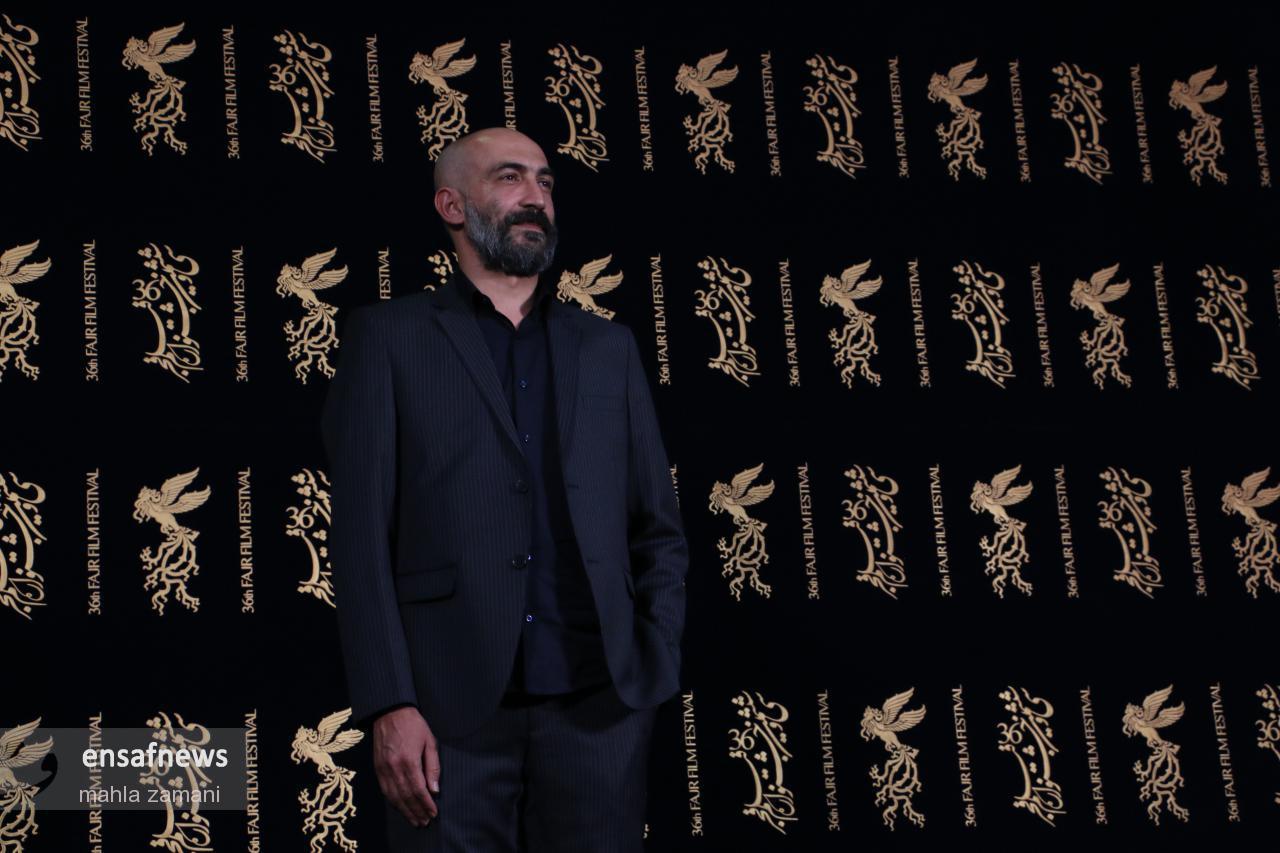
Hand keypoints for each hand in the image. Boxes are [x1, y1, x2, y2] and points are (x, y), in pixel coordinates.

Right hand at [372, 706, 439, 827]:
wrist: (389, 712)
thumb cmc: (413, 725)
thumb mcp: (429, 742)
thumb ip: (432, 767)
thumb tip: (435, 790)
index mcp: (408, 761)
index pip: (418, 790)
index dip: (426, 804)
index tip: (433, 813)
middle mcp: (393, 768)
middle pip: (406, 797)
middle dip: (416, 811)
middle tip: (425, 822)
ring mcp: (383, 769)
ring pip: (394, 797)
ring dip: (405, 811)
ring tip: (415, 820)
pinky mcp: (377, 768)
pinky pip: (385, 790)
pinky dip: (394, 802)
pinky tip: (401, 808)